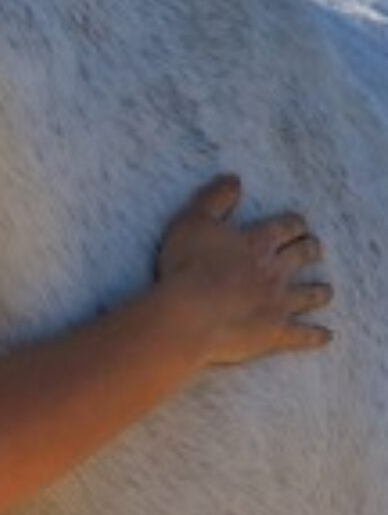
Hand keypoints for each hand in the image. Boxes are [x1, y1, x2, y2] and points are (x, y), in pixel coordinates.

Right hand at [154, 173, 333, 366]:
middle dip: (310, 250)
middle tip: (315, 248)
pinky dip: (317, 336)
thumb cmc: (187, 264)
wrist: (189, 314)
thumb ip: (215, 198)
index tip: (300, 223)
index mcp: (257, 243)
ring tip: (327, 290)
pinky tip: (326, 335)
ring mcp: (279, 303)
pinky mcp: (277, 332)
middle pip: (302, 256)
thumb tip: (235, 178)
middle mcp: (275, 271)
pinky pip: (305, 335)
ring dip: (320, 292)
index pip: (285, 227)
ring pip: (310, 295)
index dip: (294, 223)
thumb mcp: (193, 221)